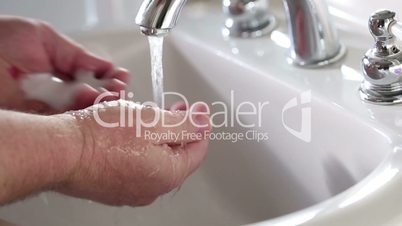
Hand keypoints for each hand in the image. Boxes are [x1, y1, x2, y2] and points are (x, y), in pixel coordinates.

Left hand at [0, 16, 128, 112]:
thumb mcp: (43, 37)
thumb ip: (77, 55)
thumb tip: (105, 66)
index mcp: (58, 67)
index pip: (91, 76)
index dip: (109, 78)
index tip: (121, 78)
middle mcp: (54, 89)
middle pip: (90, 96)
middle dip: (109, 93)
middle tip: (120, 91)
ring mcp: (46, 107)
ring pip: (80, 110)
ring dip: (99, 105)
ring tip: (113, 98)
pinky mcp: (36, 122)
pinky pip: (63, 121)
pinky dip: (80, 117)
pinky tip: (94, 108)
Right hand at [55, 101, 210, 205]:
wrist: (60, 152)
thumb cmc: (100, 139)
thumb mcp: (152, 122)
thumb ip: (184, 124)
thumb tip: (203, 122)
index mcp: (168, 174)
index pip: (197, 149)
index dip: (200, 125)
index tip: (198, 111)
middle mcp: (151, 188)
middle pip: (176, 154)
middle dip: (177, 128)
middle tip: (174, 110)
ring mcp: (130, 189)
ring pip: (154, 157)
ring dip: (156, 135)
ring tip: (145, 116)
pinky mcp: (112, 186)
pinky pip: (134, 163)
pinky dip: (137, 146)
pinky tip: (126, 131)